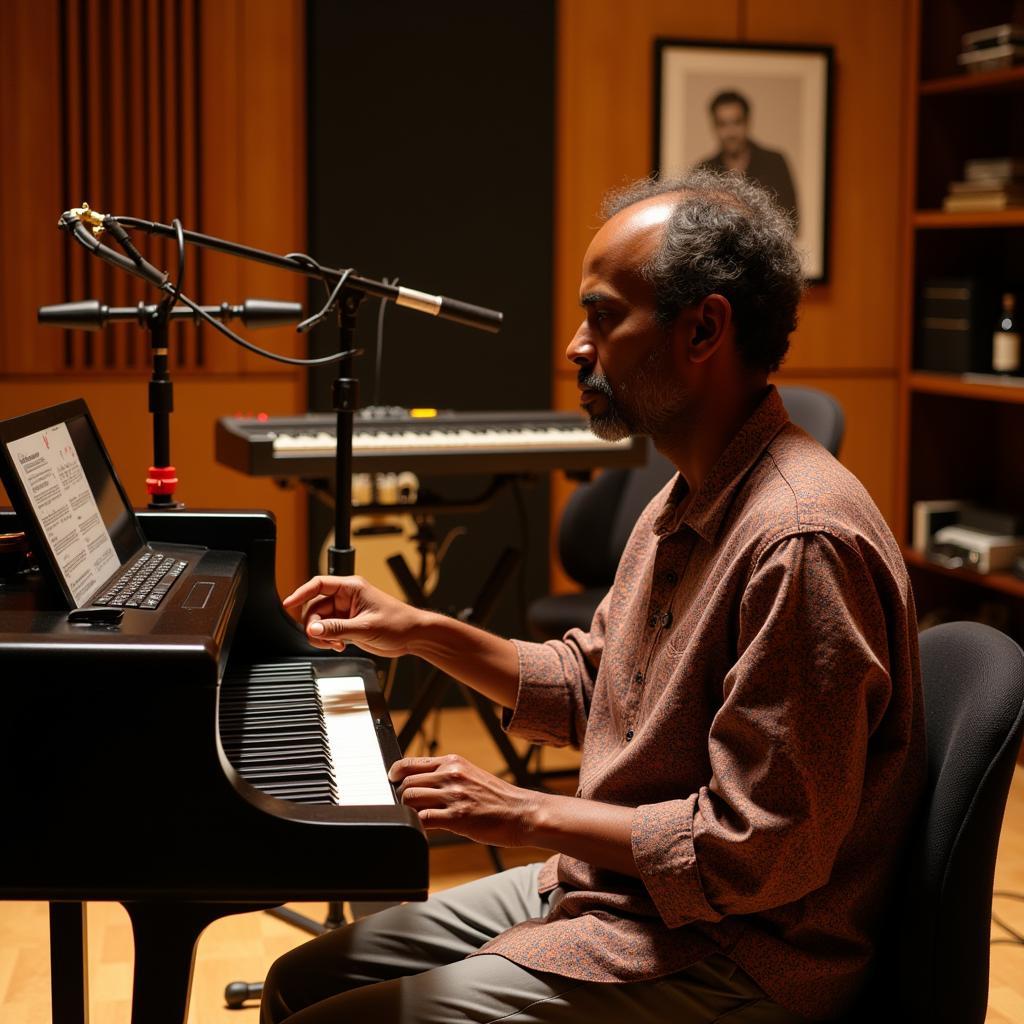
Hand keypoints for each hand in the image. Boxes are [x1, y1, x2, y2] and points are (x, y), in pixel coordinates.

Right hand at [282, 575, 426, 655]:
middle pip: (315, 607)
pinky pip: (329, 631)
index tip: (288, 604)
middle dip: (315, 625)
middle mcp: (347, 598)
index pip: (318, 585)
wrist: (413, 636)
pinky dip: (329, 640)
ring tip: (335, 644)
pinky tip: (339, 646)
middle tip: (323, 638)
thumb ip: (338, 629)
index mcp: (351, 588)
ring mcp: (347, 612)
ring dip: (322, 636)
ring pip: (320, 622)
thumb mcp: (365, 627)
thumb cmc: (399, 623)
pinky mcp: (349, 626)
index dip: (301, 593)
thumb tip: (315, 630)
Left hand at [389, 753, 539, 846]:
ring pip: (410, 799)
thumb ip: (446, 775)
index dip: (395, 773)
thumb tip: (420, 783)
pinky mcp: (457, 817)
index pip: (410, 762)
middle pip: (406, 782)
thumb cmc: (498, 798)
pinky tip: (420, 830)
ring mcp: (454, 796)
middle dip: (400, 796)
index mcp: (453, 762)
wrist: (523, 813)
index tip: (391, 781)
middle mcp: (451, 774)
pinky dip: (416, 826)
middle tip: (403, 806)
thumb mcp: (471, 775)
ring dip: (406, 811)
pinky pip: (422, 820)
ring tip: (413, 818)